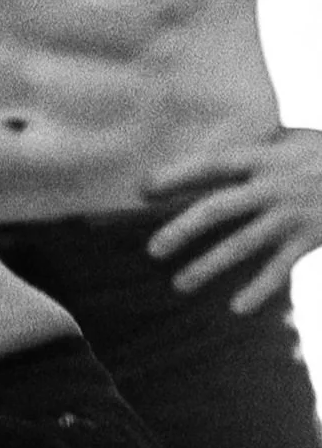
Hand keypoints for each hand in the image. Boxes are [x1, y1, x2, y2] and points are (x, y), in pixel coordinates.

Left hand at [145, 128, 321, 314]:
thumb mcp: (299, 139)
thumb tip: (220, 149)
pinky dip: (259, 291)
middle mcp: (273, 186)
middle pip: (216, 208)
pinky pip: (279, 270)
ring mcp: (292, 216)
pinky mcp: (312, 240)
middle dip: (181, 230)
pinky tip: (237, 308)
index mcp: (265, 157)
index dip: (174, 175)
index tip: (142, 190)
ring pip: (242, 245)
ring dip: (209, 267)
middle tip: (152, 250)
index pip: (209, 164)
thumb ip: (263, 143)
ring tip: (181, 284)